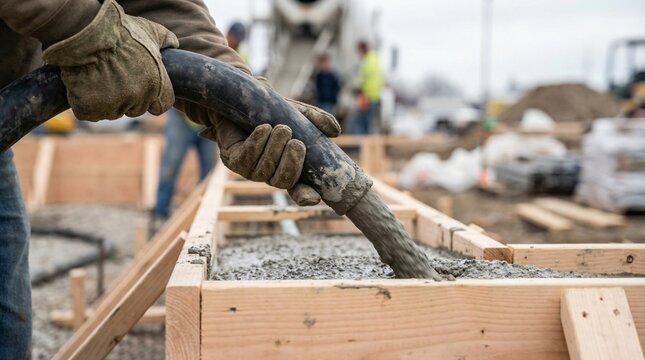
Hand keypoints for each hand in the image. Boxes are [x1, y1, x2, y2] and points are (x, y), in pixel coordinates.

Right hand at [42, 0, 177, 120]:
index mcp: (156, 85)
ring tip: (97, 77)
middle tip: (113, 77)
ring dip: (105, 101)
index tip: (142, 89)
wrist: (86, 33)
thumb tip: (173, 43)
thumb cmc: (120, 31)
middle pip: (135, 109)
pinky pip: (89, 112)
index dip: (153, 100)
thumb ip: (165, 40)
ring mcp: (112, 107)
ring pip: (111, 111)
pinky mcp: (89, 110)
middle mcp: (137, 99)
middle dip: (127, 98)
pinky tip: (82, 84)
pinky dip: (84, 102)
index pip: (161, 106)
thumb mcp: (150, 31)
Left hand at [198, 79, 340, 205]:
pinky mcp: (233, 162)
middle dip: (292, 163)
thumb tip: (336, 131)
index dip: (306, 196)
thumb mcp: (297, 113)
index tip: (315, 198)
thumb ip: (316, 120)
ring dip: (274, 148)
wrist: (238, 100)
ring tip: (280, 127)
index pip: (299, 190)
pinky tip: (263, 128)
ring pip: (265, 171)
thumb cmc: (270, 110)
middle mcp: (270, 173)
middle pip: (284, 181)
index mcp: (288, 167)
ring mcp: (251, 170)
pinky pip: (247, 160)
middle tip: (296, 141)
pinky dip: (257, 143)